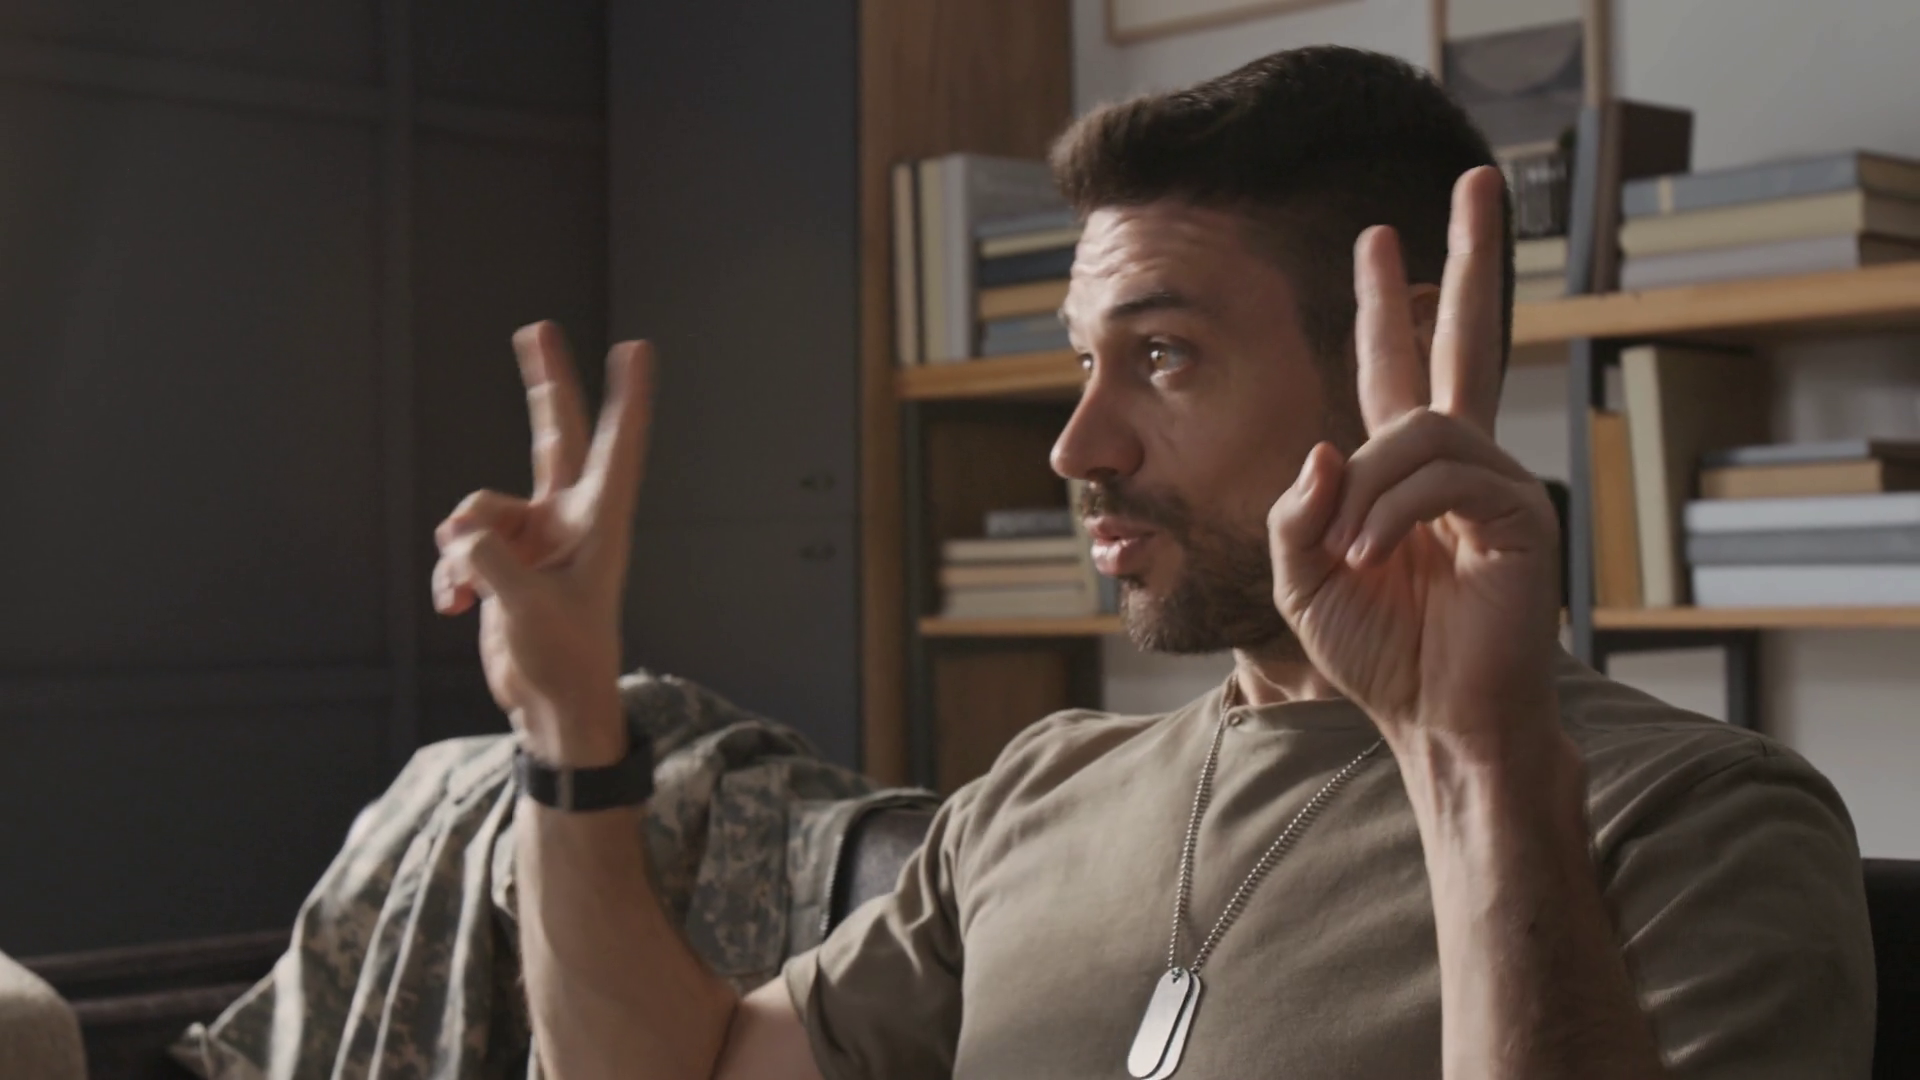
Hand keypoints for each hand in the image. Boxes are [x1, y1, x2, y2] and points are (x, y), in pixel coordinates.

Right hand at [430, 322, 654, 765]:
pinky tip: (455, 604)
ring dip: (460, 546)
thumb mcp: (528, 608)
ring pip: (478, 509)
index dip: (626, 400)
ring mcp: (534, 539)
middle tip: (536, 329)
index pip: (616, 449)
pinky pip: (461, 546)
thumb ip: (490, 560)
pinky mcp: (504, 561)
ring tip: (466, 589)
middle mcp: (568, 521)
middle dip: (543, 384)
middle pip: (553, 437)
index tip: (636, 349)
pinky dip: (450, 572)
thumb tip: (457, 537)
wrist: (551, 706)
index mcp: (599, 525)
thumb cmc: (565, 660)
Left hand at [1265, 167, 1562, 754]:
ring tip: (1346, 555)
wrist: (1436, 721)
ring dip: (1366, 491)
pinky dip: (1390, 516)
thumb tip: (1325, 445)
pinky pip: (1443, 477)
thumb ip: (1297, 509)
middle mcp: (1457, 465)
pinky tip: (1371, 556)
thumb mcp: (1301, 578)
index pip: (1397, 367)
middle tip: (1478, 179)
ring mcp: (1495, 485)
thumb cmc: (1377, 654)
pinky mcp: (1520, 515)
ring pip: (1421, 429)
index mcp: (1406, 474)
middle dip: (1469, 259)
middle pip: (1469, 339)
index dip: (1387, 305)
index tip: (1378, 240)